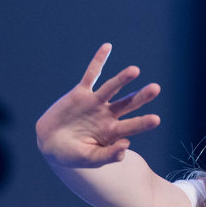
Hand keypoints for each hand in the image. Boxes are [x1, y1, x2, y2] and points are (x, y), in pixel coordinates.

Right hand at [36, 43, 160, 167]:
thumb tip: (126, 146)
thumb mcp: (89, 159)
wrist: (49, 144)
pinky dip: (98, 61)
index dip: (143, 123)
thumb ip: (108, 155)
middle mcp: (108, 115)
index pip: (131, 126)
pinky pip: (91, 74)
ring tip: (135, 70)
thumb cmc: (71, 155)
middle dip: (141, 97)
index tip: (156, 119)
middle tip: (156, 88)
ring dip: (122, 79)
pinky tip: (107, 47)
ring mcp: (95, 103)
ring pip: (112, 88)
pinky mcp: (80, 93)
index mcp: (112, 133)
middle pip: (128, 104)